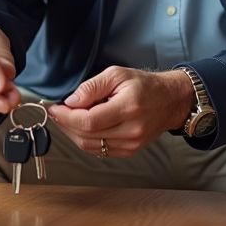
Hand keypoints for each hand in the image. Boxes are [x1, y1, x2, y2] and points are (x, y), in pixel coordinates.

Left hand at [46, 67, 192, 157]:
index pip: (88, 121)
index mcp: (128, 108)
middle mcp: (131, 130)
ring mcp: (131, 144)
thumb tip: (71, 101)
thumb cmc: (146, 86)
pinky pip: (99, 150)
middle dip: (65, 124)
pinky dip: (85, 140)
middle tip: (57, 112)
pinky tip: (82, 127)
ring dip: (73, 133)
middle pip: (86, 135)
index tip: (55, 108)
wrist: (170, 100)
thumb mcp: (117, 74)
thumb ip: (91, 87)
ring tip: (67, 119)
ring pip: (90, 145)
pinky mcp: (129, 150)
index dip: (66, 116)